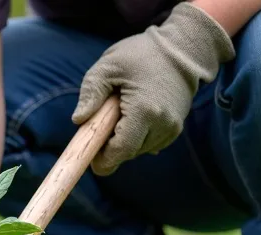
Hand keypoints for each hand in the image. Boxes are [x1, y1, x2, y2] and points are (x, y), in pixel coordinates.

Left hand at [72, 3, 234, 174]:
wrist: (183, 48)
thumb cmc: (142, 53)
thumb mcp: (108, 66)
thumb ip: (91, 93)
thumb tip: (78, 120)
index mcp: (144, 111)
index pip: (120, 151)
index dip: (103, 160)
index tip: (90, 158)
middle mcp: (162, 124)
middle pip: (128, 153)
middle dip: (110, 148)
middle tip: (98, 128)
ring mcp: (172, 128)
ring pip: (138, 150)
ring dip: (123, 141)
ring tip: (117, 115)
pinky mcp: (176, 128)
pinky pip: (149, 143)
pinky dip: (137, 137)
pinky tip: (132, 117)